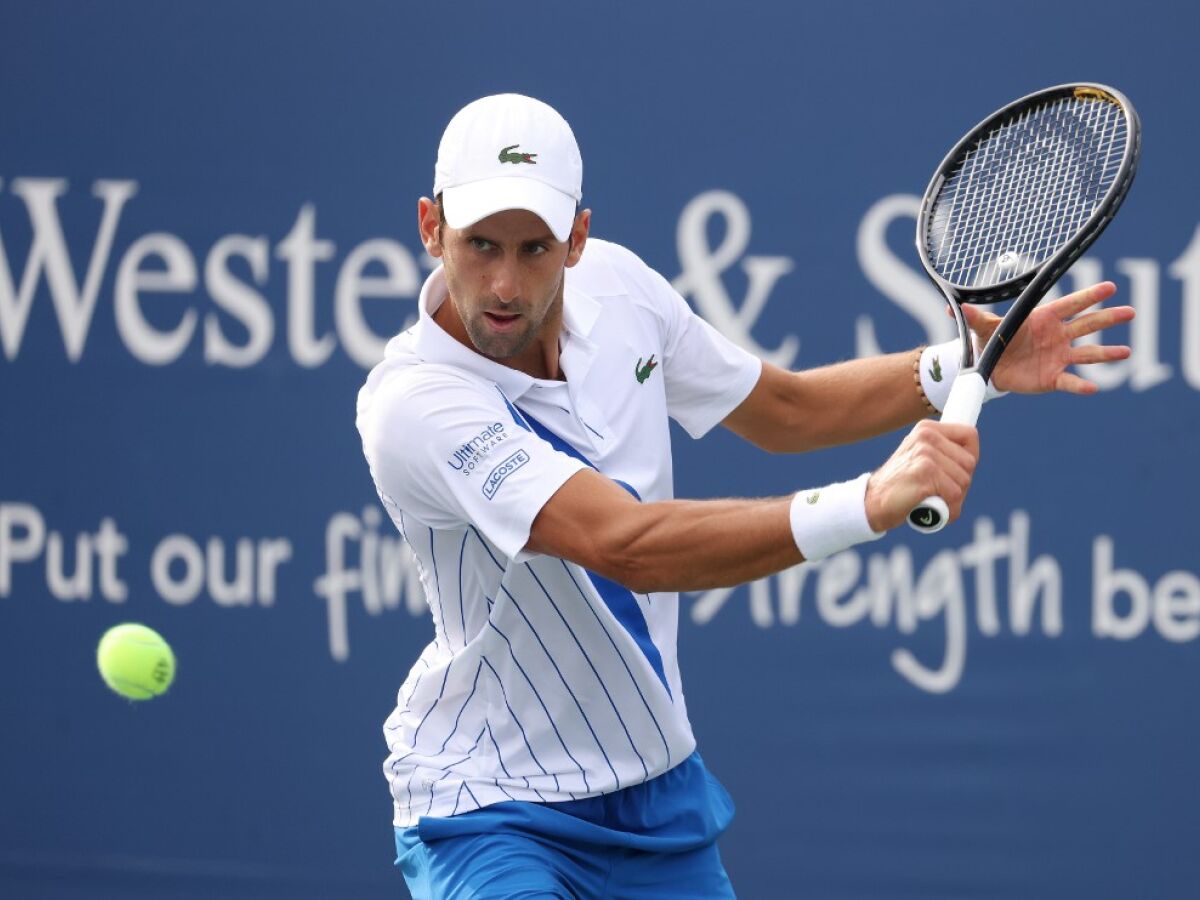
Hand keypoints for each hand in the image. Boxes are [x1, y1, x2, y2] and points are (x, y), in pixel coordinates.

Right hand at [865, 420, 978, 531]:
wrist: (873, 501)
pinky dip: (947, 509)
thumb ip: (943, 453)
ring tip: (933, 500)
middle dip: (960, 483)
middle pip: (969, 462)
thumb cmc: (901, 484)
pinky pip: (954, 495)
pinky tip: (930, 507)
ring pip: (964, 481)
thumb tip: (971, 459)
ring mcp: (925, 454)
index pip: (969, 435)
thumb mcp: (920, 458)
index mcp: (926, 429)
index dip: (970, 458)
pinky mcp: (925, 473)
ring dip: (953, 498)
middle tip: (939, 492)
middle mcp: (926, 437)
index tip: (956, 472)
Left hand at [959, 282, 1133, 394]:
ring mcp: (1058, 356)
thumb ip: (975, 317)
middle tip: (1130, 311)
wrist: (989, 368)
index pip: (1070, 305)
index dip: (1089, 296)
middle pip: (1087, 325)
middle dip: (1108, 318)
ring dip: (1107, 353)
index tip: (1110, 288)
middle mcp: (1057, 336)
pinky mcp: (1053, 377)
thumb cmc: (992, 341)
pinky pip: (1070, 381)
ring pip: (1088, 353)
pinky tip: (1093, 388)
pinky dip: (1080, 385)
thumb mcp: (983, 327)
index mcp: (1044, 318)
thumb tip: (953, 306)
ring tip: (1126, 352)